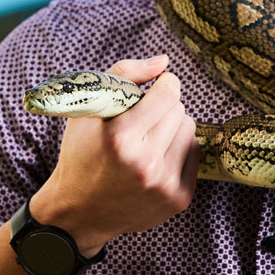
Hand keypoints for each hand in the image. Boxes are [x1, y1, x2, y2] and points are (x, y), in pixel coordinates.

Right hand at [29, 55, 199, 255]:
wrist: (79, 213)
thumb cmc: (82, 154)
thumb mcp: (88, 109)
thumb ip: (124, 74)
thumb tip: (164, 62)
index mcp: (121, 138)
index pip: (169, 92)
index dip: (163, 84)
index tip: (153, 89)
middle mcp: (146, 163)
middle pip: (180, 110)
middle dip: (164, 108)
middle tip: (142, 121)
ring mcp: (164, 185)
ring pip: (190, 130)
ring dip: (172, 129)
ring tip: (147, 140)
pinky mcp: (178, 200)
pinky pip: (194, 154)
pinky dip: (178, 150)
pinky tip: (155, 159)